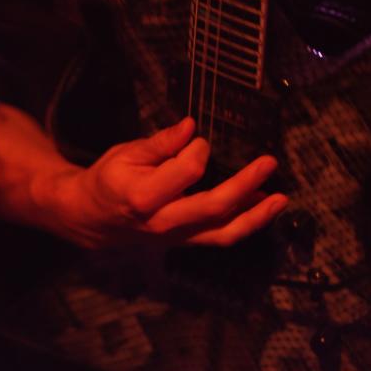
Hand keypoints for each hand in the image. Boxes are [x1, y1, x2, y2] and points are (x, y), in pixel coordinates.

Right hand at [50, 117, 286, 249]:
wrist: (89, 219)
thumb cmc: (107, 180)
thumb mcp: (125, 153)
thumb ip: (160, 143)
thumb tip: (191, 127)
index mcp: (144, 196)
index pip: (187, 171)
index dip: (198, 149)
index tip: (198, 137)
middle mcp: (164, 222)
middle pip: (214, 208)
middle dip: (247, 184)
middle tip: (269, 162)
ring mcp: (177, 238)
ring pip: (224, 233)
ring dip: (256, 215)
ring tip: (280, 197)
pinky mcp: (185, 243)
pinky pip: (220, 237)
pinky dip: (244, 223)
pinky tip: (261, 207)